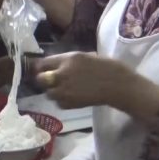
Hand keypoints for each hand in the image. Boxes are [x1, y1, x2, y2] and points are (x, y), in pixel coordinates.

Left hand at [32, 52, 158, 120]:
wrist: (119, 85)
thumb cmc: (106, 67)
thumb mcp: (85, 56)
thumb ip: (68, 61)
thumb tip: (53, 64)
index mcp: (68, 59)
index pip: (43, 63)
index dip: (40, 67)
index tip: (40, 69)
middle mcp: (63, 74)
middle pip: (40, 79)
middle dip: (43, 80)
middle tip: (49, 81)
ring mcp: (65, 90)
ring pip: (48, 93)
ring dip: (52, 91)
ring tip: (63, 90)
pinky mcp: (70, 103)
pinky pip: (58, 103)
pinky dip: (62, 101)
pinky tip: (71, 97)